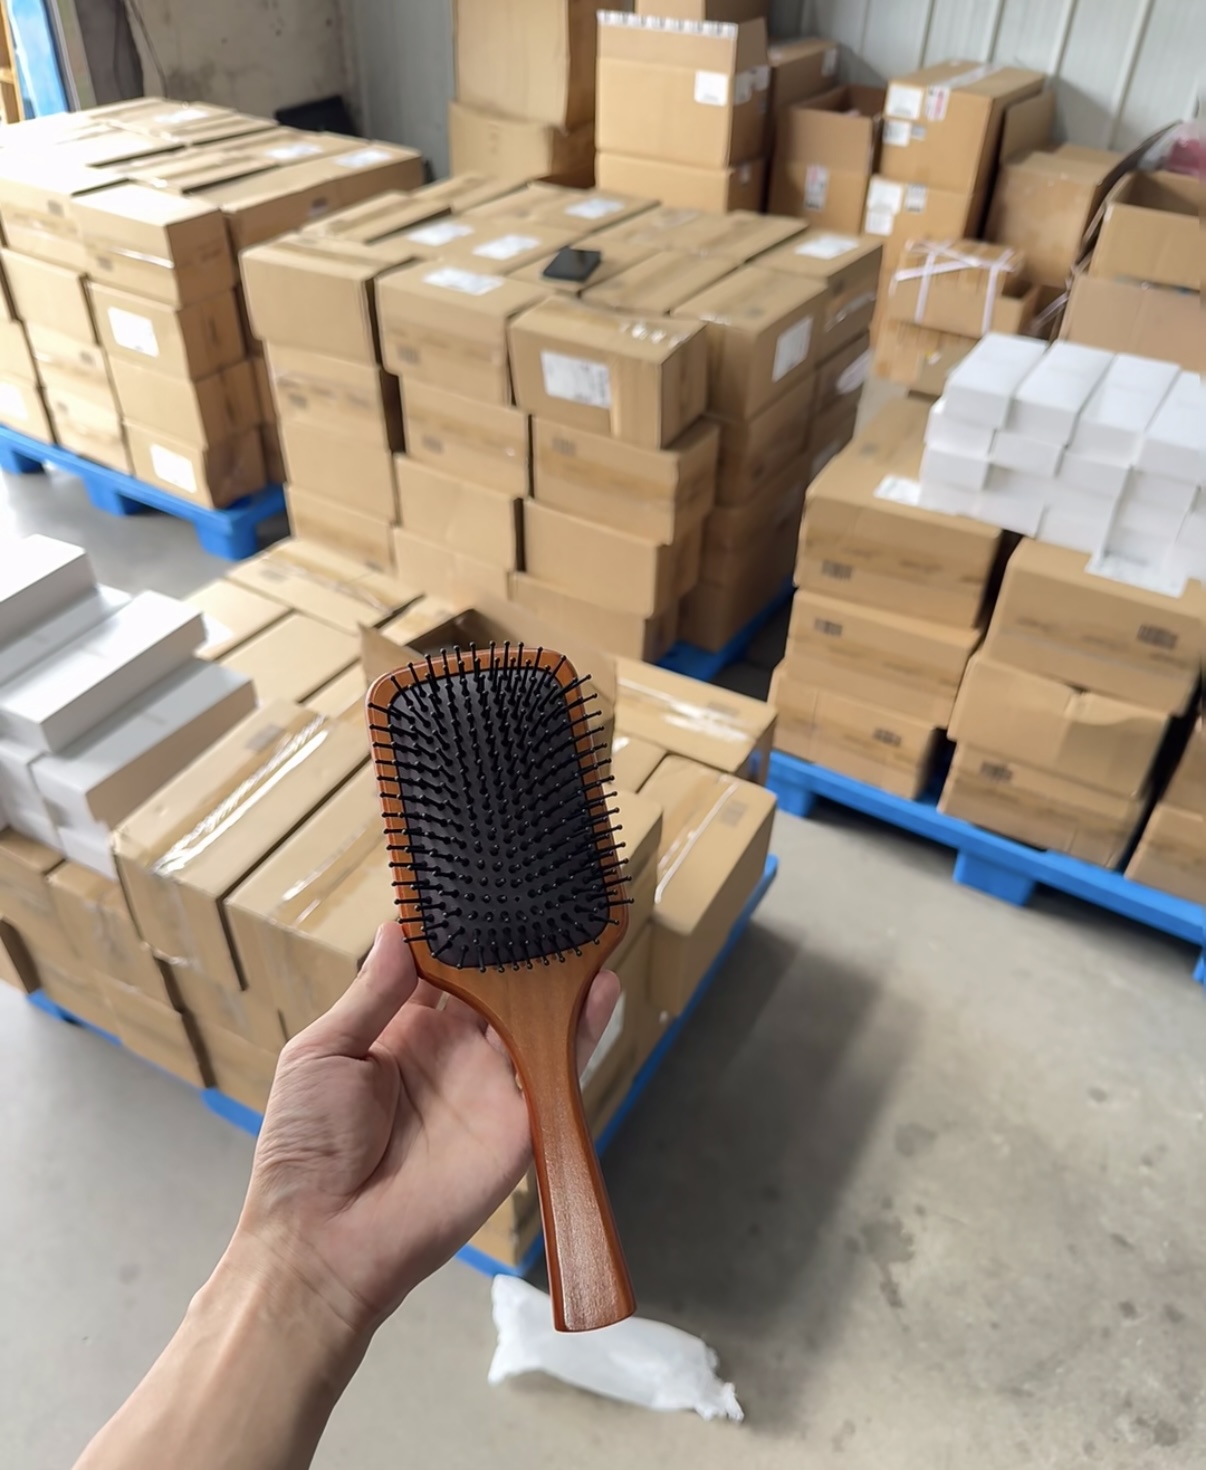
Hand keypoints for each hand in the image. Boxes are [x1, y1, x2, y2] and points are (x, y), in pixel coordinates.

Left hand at [232, 923, 619, 1344]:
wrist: (325, 1240)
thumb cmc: (304, 1147)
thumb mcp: (323, 1052)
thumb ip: (372, 992)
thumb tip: (401, 926)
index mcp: (402, 1030)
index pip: (444, 967)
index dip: (460, 930)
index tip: (478, 878)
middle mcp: (453, 1051)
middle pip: (498, 985)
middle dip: (518, 944)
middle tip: (542, 889)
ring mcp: (490, 1084)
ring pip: (535, 1018)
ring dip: (559, 977)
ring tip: (582, 925)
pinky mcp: (519, 1120)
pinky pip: (557, 1068)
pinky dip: (584, 1028)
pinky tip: (600, 985)